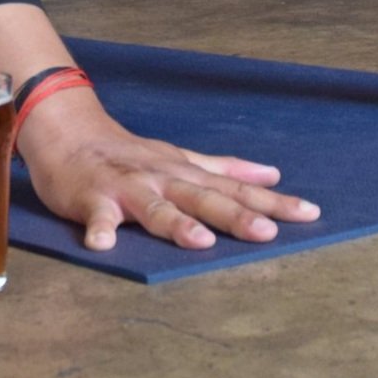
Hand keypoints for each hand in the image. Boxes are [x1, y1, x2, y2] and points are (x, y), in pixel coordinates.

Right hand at [18, 91, 319, 250]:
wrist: (67, 132)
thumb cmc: (127, 154)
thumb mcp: (180, 157)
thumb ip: (224, 168)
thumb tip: (272, 173)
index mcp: (185, 173)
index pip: (235, 188)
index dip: (272, 202)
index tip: (310, 214)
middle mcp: (161, 179)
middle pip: (202, 198)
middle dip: (234, 215)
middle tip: (266, 233)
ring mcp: (126, 188)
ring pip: (153, 207)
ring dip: (175, 223)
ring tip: (198, 241)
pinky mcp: (91, 198)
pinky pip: (95, 217)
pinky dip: (99, 230)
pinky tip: (102, 245)